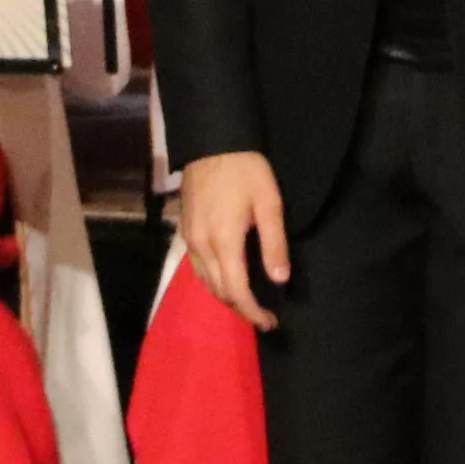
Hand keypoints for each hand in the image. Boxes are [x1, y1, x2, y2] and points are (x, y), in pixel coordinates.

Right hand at [178, 150, 289, 331]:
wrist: (212, 141)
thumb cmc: (246, 170)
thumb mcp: (269, 204)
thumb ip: (274, 244)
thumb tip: (279, 280)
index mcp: (223, 241)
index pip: (237, 290)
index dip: (253, 312)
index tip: (270, 323)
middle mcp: (201, 246)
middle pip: (219, 291)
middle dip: (241, 308)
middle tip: (264, 316)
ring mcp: (189, 238)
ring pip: (205, 282)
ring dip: (226, 297)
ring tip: (248, 302)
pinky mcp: (185, 230)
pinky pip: (197, 267)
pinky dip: (213, 281)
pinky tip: (227, 278)